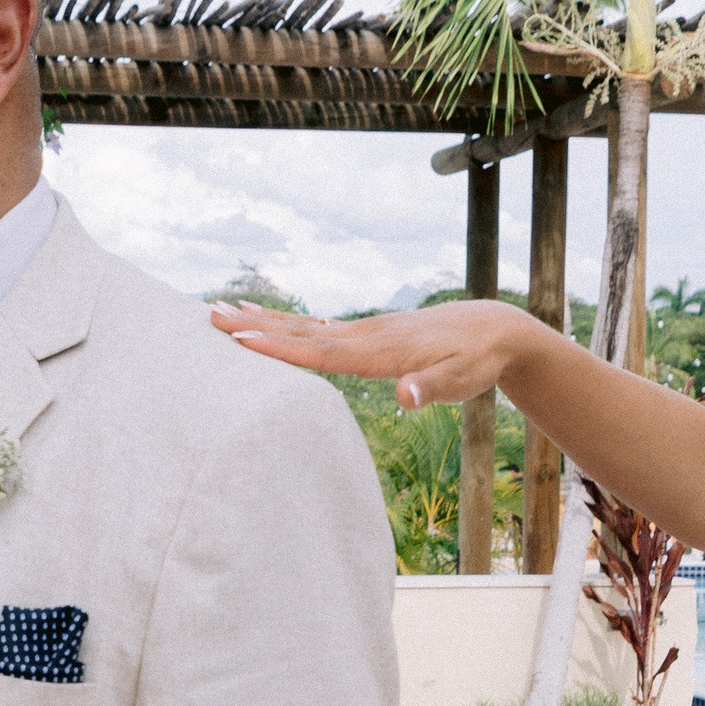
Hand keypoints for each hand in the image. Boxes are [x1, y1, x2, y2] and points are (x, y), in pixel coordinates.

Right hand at [209, 298, 540, 409]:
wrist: (493, 329)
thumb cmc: (477, 361)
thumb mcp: (461, 380)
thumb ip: (430, 389)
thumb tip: (404, 396)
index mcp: (381, 351)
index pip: (323, 351)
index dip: (282, 348)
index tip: (242, 339)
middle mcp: (365, 334)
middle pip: (301, 332)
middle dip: (255, 326)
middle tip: (211, 316)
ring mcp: (364, 330)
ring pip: (304, 325)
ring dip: (264, 319)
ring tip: (223, 309)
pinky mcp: (367, 333)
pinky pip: (318, 327)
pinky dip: (289, 323)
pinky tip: (268, 321)